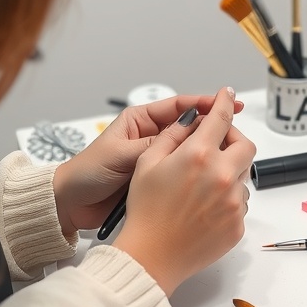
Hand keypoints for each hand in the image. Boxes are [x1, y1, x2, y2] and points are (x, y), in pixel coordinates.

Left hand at [52, 91, 245, 234]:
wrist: (72, 204)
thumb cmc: (88, 173)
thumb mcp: (122, 155)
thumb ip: (154, 145)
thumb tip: (185, 133)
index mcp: (140, 121)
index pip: (178, 107)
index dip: (204, 104)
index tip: (227, 102)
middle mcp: (150, 136)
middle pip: (188, 127)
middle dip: (211, 127)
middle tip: (235, 128)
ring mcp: (155, 158)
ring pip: (187, 151)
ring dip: (205, 151)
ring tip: (228, 151)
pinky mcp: (156, 179)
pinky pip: (180, 172)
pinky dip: (195, 172)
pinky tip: (211, 174)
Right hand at [112, 86, 255, 295]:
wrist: (151, 256)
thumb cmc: (145, 211)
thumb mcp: (148, 163)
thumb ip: (173, 135)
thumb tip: (193, 119)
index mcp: (199, 156)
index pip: (221, 118)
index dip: (225, 102)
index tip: (228, 96)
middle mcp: (222, 176)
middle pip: (245, 146)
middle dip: (233, 141)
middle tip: (216, 146)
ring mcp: (233, 202)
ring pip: (242, 177)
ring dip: (228, 174)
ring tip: (201, 188)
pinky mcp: (237, 225)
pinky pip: (239, 203)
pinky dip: (226, 200)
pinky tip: (203, 209)